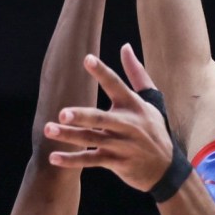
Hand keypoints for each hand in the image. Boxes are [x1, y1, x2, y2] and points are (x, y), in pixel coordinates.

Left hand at [44, 45, 174, 191]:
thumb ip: (136, 73)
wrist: (166, 168)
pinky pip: (91, 160)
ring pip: (92, 139)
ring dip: (69, 136)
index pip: (116, 85)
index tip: (87, 59)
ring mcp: (121, 145)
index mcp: (133, 105)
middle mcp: (127, 124)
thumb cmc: (154, 128)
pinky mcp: (116, 162)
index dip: (102, 72)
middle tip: (61, 113)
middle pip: (101, 118)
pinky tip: (54, 158)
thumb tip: (125, 46)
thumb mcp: (151, 100)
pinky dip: (72, 160)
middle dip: (81, 116)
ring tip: (48, 130)